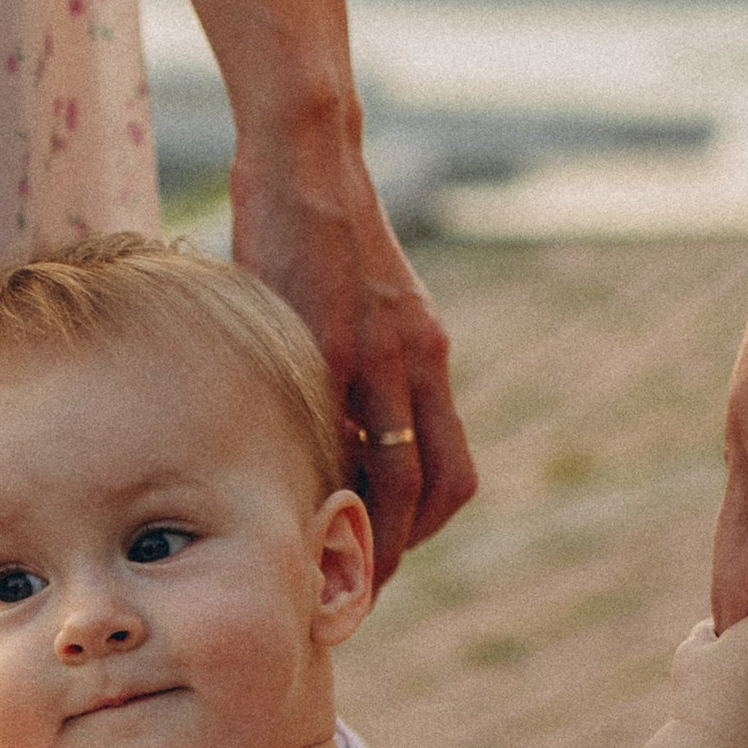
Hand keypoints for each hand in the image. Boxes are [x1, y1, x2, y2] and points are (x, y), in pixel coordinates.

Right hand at [230, 134, 478, 581]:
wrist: (306, 157)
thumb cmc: (317, 227)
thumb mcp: (364, 301)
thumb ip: (363, 362)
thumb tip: (332, 423)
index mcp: (428, 351)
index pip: (451, 467)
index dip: (426, 525)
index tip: (389, 554)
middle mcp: (418, 357)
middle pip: (433, 485)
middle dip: (400, 549)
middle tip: (362, 590)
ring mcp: (379, 353)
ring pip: (394, 473)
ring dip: (370, 531)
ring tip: (332, 566)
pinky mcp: (331, 340)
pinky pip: (338, 431)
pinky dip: (325, 479)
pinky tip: (297, 503)